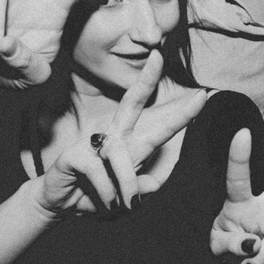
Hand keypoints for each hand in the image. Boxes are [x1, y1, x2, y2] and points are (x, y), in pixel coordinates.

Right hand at [31, 51, 204, 215]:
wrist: (62, 207)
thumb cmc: (100, 196)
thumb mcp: (129, 198)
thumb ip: (143, 189)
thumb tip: (155, 185)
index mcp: (133, 143)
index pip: (160, 124)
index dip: (181, 112)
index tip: (202, 94)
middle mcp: (115, 137)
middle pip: (132, 102)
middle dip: (146, 79)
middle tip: (158, 56)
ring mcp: (93, 143)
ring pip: (120, 154)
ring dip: (127, 184)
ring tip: (127, 205)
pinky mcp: (74, 154)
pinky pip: (99, 171)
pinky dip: (107, 192)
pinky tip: (106, 201)